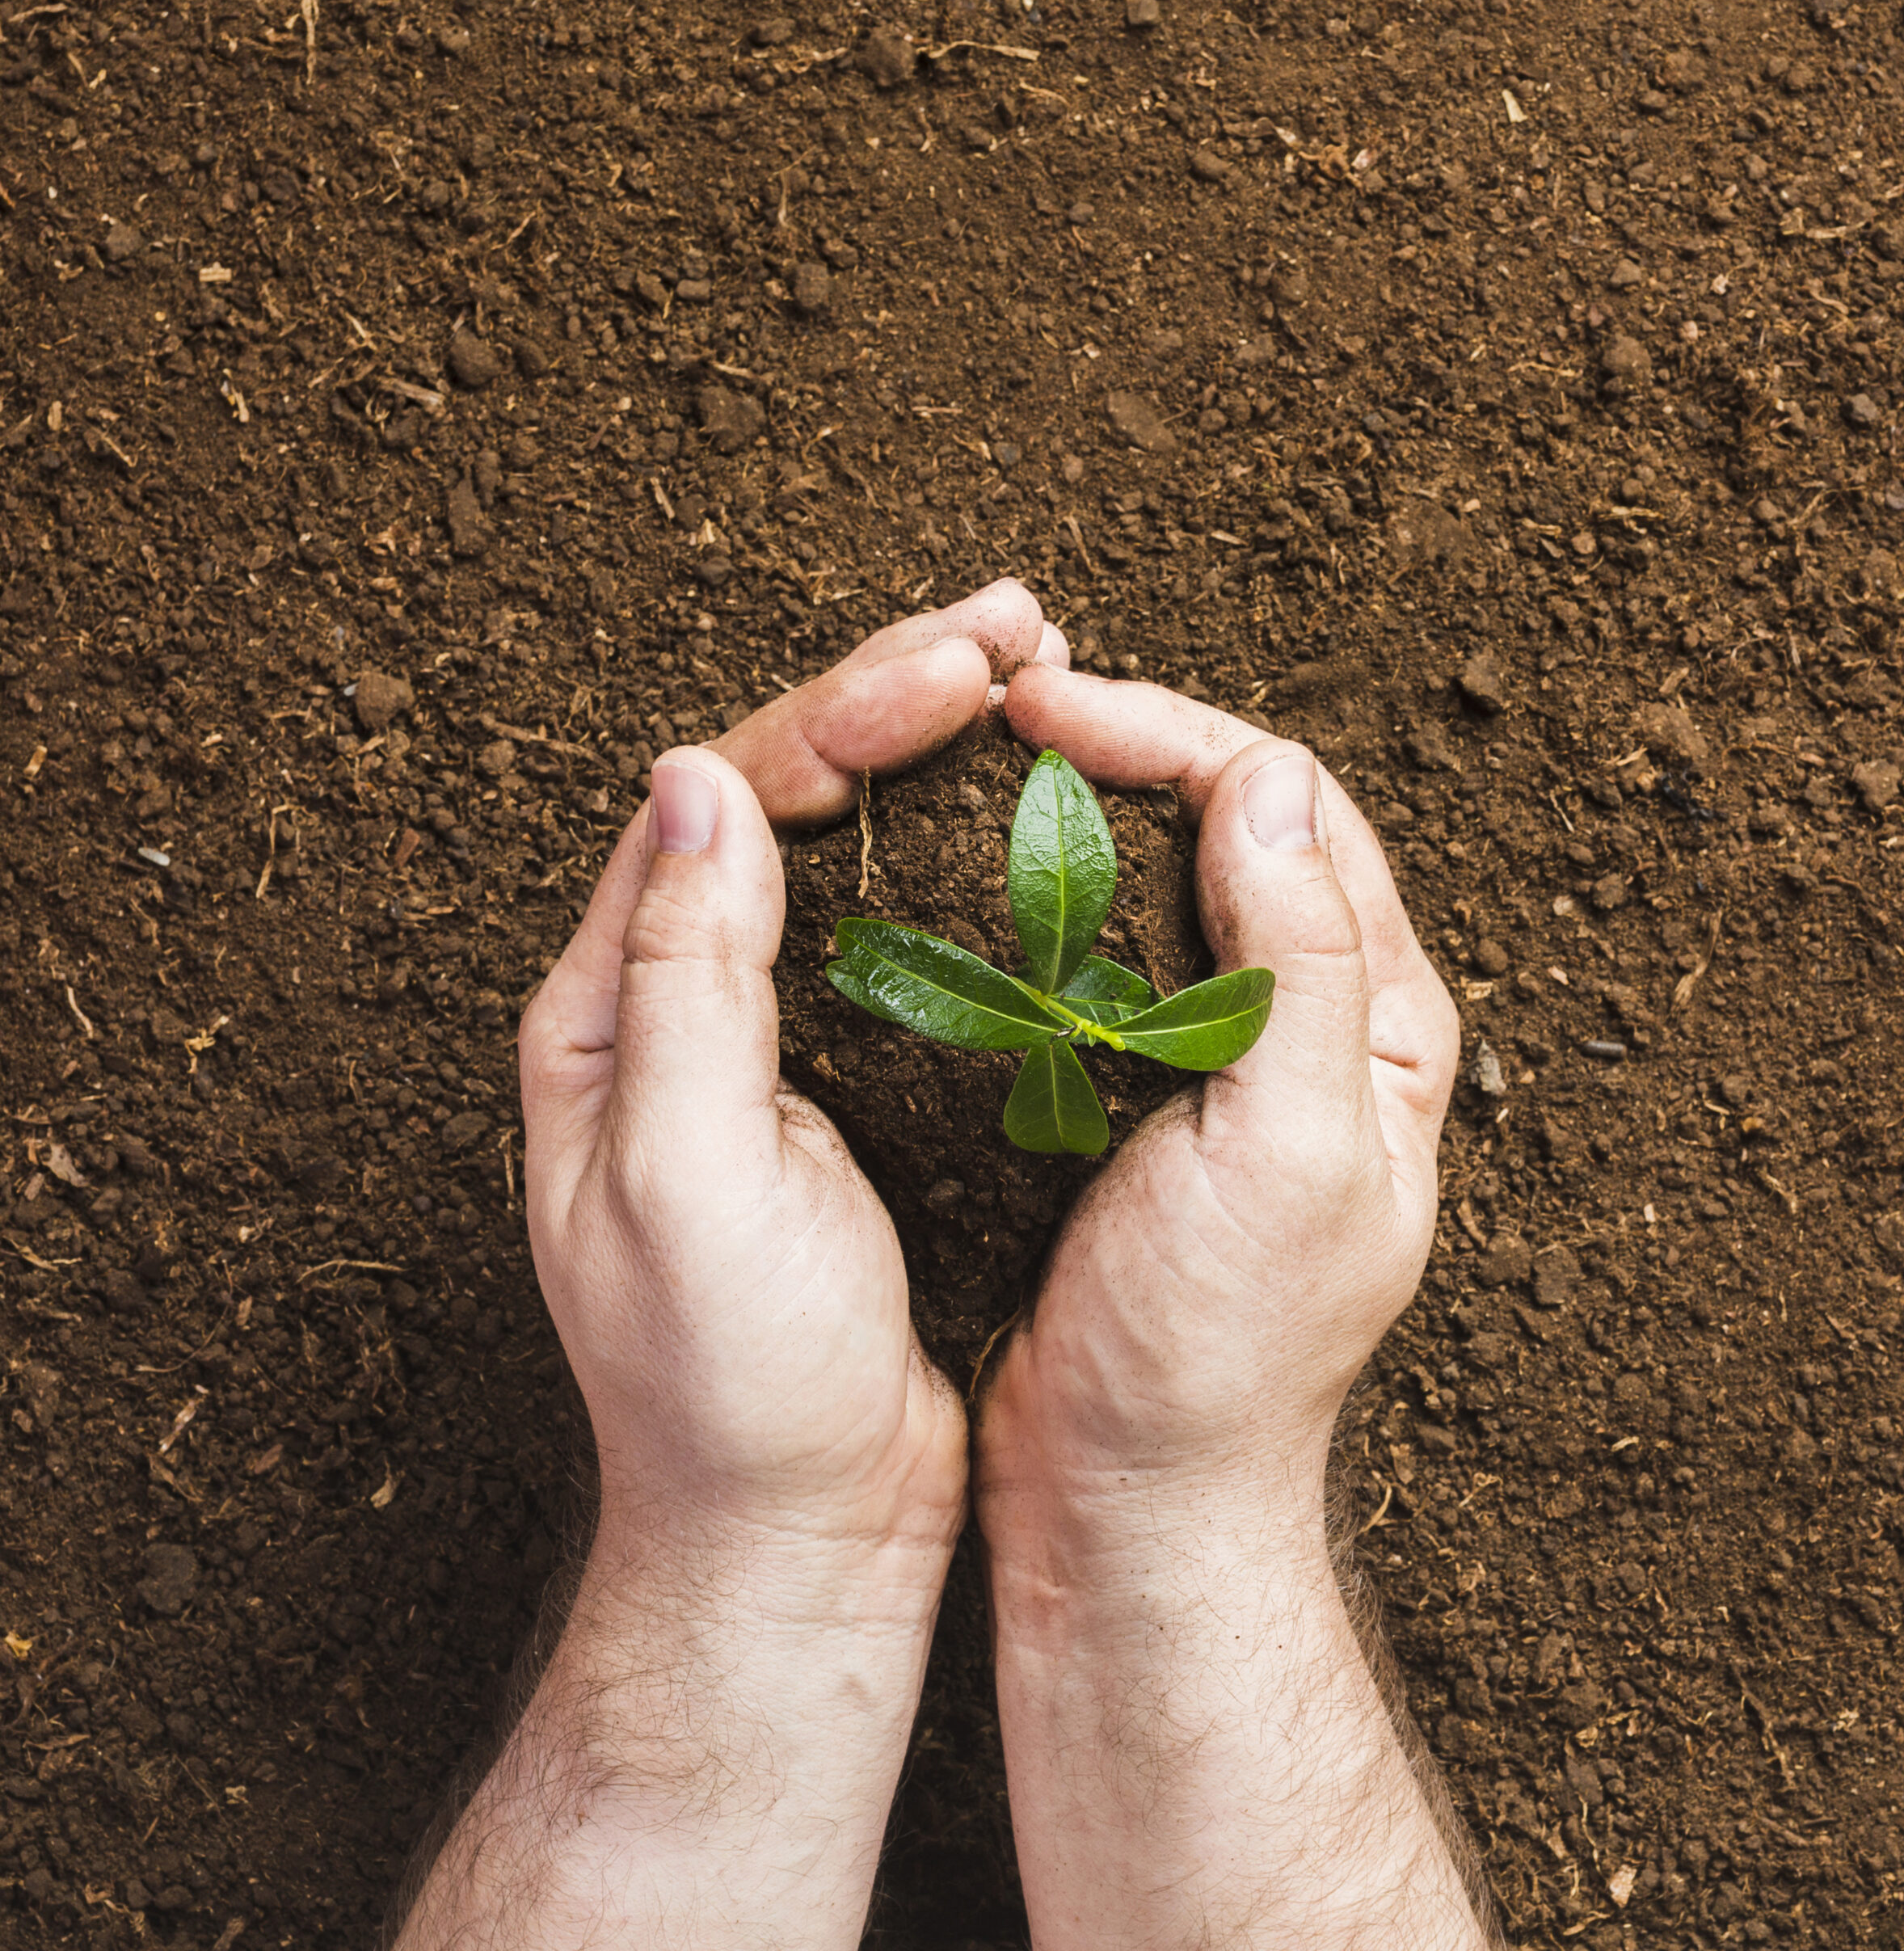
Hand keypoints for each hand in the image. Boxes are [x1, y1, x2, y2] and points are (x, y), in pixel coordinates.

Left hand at [398, 581, 1062, 1950]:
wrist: (792, 1530)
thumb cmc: (729, 1383)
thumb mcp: (689, 1181)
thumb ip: (684, 983)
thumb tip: (701, 779)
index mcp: (609, 1013)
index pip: (715, 807)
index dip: (837, 716)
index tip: (962, 669)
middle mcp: (675, 1006)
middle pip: (780, 800)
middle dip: (893, 697)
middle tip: (1019, 627)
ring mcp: (769, 1041)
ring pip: (850, 853)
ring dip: (936, 758)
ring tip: (1038, 678)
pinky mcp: (854, 1085)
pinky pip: (906, 934)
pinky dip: (969, 859)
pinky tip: (1040, 818)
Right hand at [982, 663, 1456, 1505]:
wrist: (1125, 1502)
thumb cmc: (1216, 1353)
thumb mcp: (1286, 1155)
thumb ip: (1297, 966)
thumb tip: (1266, 779)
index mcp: (1377, 1022)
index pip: (1294, 812)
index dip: (1176, 736)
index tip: (1049, 710)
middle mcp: (1309, 1023)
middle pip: (1228, 825)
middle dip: (1125, 745)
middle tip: (1001, 708)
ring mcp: (1214, 1060)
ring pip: (1152, 884)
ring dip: (1073, 812)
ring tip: (973, 764)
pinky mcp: (1127, 1098)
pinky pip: (1088, 962)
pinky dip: (1031, 902)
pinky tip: (961, 881)